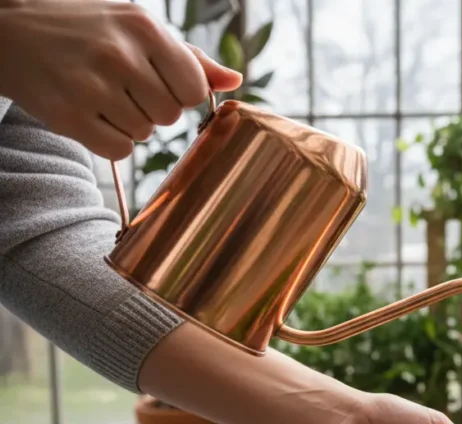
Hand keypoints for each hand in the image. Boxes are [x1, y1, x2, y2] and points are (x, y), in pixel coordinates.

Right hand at [0, 1, 241, 159]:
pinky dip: (110, 141)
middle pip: (171, 115)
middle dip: (153, 108)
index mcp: (143, 27)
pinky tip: (90, 114)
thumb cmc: (85, 29)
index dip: (180, 92)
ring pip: (145, 134)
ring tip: (100, 94)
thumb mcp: (136, 27)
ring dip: (129, 123)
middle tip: (121, 86)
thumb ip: (188, 57)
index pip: (195, 88)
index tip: (157, 81)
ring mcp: (91, 86)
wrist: (8, 31)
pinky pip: (119, 151)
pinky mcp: (68, 116)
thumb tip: (234, 81)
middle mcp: (118, 54)